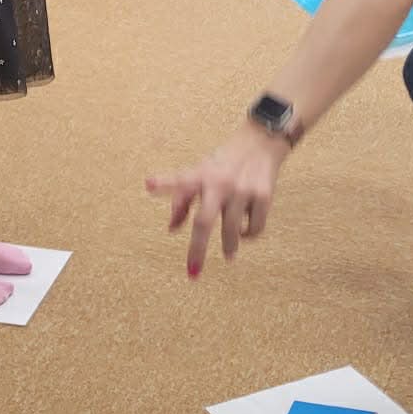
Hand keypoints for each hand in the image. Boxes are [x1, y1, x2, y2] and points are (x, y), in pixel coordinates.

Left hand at [147, 124, 290, 273]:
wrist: (261, 142)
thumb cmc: (223, 163)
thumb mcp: (201, 174)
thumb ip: (183, 199)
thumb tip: (171, 230)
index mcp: (201, 175)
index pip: (179, 180)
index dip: (163, 182)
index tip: (149, 184)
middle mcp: (219, 182)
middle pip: (204, 221)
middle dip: (197, 249)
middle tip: (193, 271)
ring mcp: (242, 189)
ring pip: (232, 231)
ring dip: (228, 246)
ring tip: (228, 254)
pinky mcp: (263, 195)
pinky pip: (255, 228)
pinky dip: (249, 235)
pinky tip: (245, 233)